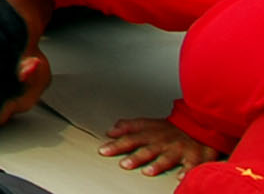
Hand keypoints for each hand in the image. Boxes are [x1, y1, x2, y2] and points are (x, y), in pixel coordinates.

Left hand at [100, 119, 217, 175]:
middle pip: (147, 150)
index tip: (103, 151)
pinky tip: (181, 178)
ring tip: (147, 172)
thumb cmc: (170, 128)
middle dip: (135, 157)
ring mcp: (179, 150)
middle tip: (124, 164)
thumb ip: (128, 127)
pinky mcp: (195, 157)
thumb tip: (110, 131)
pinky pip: (192, 165)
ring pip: (167, 158)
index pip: (130, 139)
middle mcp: (163, 142)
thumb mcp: (148, 123)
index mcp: (150, 134)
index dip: (116, 145)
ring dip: (157, 165)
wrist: (199, 124)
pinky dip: (187, 171)